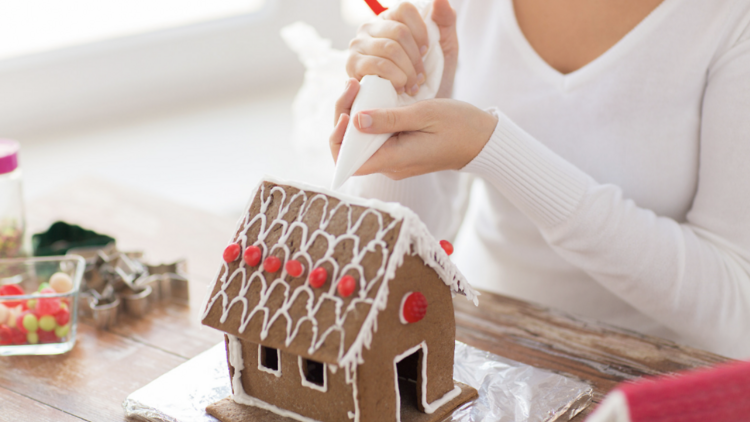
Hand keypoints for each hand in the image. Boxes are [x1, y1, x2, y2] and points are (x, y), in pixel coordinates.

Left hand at [330, 78, 497, 179]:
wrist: (482, 140)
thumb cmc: (458, 125)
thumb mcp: (424, 114)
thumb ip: (389, 118)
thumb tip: (356, 120)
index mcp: (395, 160)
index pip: (349, 163)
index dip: (338, 139)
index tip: (346, 112)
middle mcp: (390, 165)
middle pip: (350, 149)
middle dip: (344, 117)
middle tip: (352, 86)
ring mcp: (394, 160)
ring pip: (360, 142)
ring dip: (355, 114)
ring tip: (360, 86)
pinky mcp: (398, 152)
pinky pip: (374, 138)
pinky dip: (369, 118)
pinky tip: (372, 97)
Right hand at [347, 0, 458, 97]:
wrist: (417, 113)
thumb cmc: (430, 79)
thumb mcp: (444, 48)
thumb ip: (445, 21)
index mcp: (390, 19)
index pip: (405, 10)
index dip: (421, 33)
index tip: (427, 53)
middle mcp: (370, 28)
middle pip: (399, 32)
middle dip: (416, 59)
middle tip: (421, 78)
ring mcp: (358, 46)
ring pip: (390, 49)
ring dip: (407, 72)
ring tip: (412, 86)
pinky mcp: (352, 66)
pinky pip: (378, 65)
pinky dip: (395, 79)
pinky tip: (399, 89)